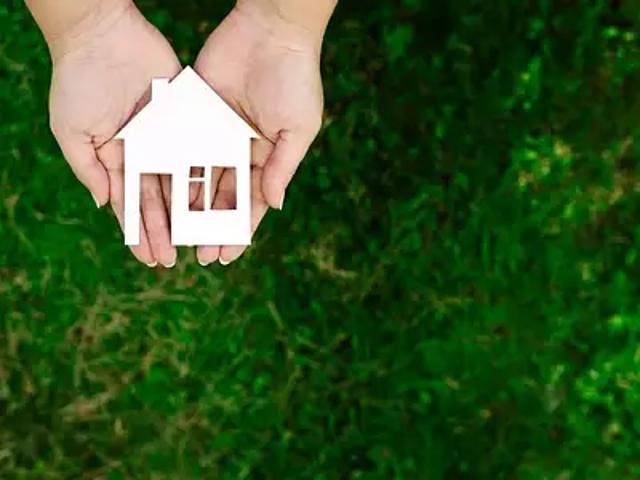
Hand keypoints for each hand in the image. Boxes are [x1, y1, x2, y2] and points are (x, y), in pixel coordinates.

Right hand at [49, 1, 180, 266]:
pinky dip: (205, 176)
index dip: (140, 233)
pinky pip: (199, 151)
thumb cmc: (79, 83)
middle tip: (175, 261)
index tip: (149, 259)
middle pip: (159, 201)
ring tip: (199, 240)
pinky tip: (213, 202)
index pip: (131, 205)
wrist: (103, 35)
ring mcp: (167, 138)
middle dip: (165, 232)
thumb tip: (103, 205)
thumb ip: (89, 169)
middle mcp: (146, 154)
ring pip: (181, 183)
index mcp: (117, 159)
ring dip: (188, 213)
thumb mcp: (73, 132)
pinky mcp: (187, 120)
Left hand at [193, 2, 324, 265]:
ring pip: (200, 177)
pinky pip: (183, 147)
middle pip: (223, 197)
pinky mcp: (195, 114)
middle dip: (213, 226)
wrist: (270, 30)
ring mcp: (216, 133)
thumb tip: (275, 206)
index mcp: (267, 156)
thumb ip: (283, 167)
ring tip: (179, 236)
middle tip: (200, 255)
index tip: (227, 254)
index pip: (252, 202)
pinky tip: (165, 196)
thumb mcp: (297, 129)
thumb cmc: (294, 81)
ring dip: (191, 208)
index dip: (240, 229)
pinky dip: (175, 171)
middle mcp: (240, 149)